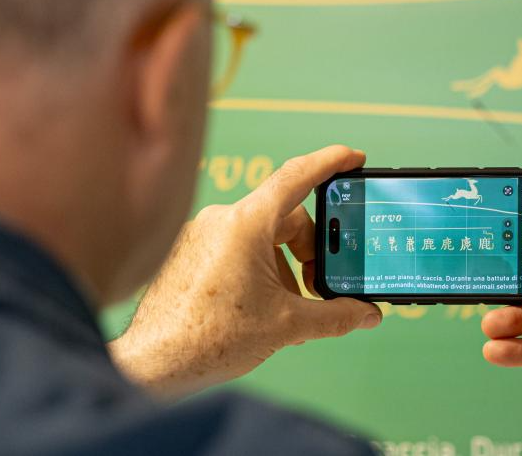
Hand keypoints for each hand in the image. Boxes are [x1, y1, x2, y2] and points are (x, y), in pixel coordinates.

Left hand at [110, 145, 381, 397]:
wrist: (155, 364)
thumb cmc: (210, 339)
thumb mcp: (287, 325)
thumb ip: (335, 316)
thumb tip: (367, 314)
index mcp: (246, 223)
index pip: (297, 176)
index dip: (331, 162)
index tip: (354, 157)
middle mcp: (221, 219)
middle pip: (283, 218)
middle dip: (309, 250)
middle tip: (322, 286)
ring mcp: (201, 234)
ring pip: (259, 237)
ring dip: (282, 266)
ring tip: (287, 309)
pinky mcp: (188, 251)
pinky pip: (234, 248)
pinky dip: (257, 269)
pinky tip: (260, 307)